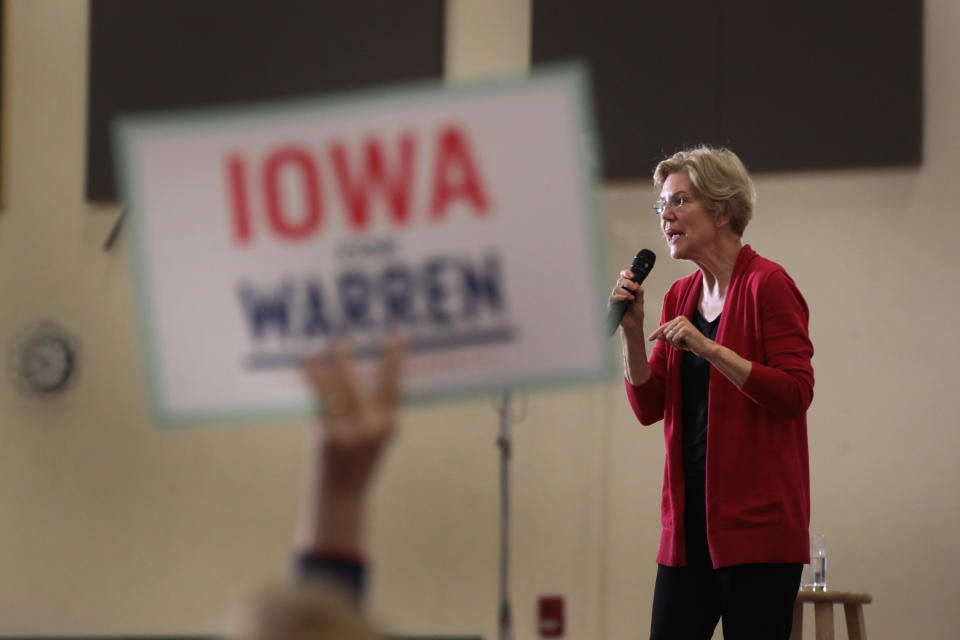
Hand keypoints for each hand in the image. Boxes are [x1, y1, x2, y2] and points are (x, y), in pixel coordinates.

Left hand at [302, 336, 403, 496]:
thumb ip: (374, 410)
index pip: (394, 386)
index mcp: (389, 425)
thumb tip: (354, 373)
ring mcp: (349, 431)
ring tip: (318, 348)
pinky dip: (313, 379)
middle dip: (347, 361)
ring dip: (327, 366)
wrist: (343, 495)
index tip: (396, 336)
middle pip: (359, 384)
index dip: (394, 359)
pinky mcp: (329, 435)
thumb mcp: (377, 437)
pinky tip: (307, 364)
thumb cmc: (359, 462)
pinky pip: (320, 400)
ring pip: (336, 390)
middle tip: (339, 338)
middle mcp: (371, 427)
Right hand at [610, 269, 644, 333]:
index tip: (632, 275)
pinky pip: (613, 298)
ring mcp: (616, 298)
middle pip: (620, 281)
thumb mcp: (640, 301)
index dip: (626, 273)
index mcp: (627, 289)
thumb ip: (639, 292)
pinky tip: (625, 298)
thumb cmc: (636, 314)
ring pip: (616, 288)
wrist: (634, 326)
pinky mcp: (612, 305)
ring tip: (631, 297)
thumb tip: (637, 283)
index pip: (624, 277)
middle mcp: (620, 292)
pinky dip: (619, 297)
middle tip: (633, 287)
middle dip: (627, 282)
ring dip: (624, 291)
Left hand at [648, 316, 713, 356]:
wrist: (704, 347)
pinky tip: (687, 345)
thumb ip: (667, 337)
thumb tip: (656, 336)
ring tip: (684, 344)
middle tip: (681, 344)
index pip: (664, 327)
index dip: (656, 334)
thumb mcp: (677, 339)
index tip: (649, 339)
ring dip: (675, 344)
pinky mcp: (684, 330)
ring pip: (668, 337)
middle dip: (670, 341)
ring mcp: (682, 324)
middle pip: (665, 333)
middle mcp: (680, 319)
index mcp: (678, 319)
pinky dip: (678, 345)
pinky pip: (674, 340)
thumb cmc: (691, 343)